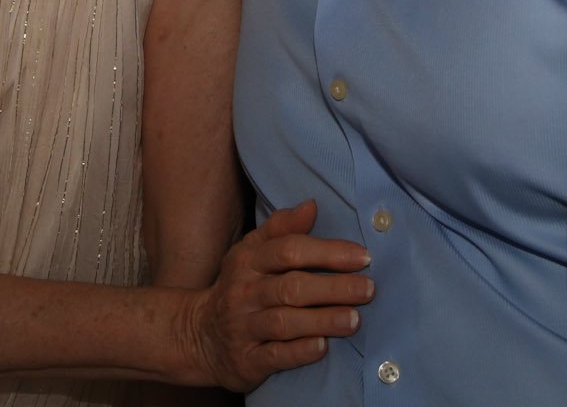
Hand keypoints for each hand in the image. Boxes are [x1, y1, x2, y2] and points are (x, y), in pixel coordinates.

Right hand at [178, 200, 372, 391]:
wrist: (198, 335)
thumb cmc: (240, 287)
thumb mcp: (251, 252)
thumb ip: (281, 229)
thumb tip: (311, 205)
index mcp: (248, 261)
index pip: (288, 250)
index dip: (327, 252)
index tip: (362, 256)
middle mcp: (244, 293)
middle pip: (291, 286)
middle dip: (332, 287)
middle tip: (368, 289)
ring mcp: (243, 328)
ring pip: (284, 322)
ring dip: (322, 319)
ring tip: (354, 319)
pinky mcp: (246, 360)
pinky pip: (274, 356)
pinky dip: (299, 351)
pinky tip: (322, 347)